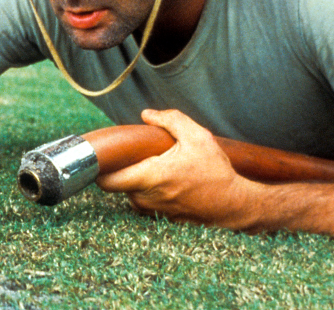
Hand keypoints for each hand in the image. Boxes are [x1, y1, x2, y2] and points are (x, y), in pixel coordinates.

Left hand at [97, 109, 255, 225]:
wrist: (235, 204)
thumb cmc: (216, 171)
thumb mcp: (197, 137)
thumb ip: (170, 120)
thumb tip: (147, 114)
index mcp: (150, 177)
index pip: (106, 181)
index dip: (98, 169)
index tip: (104, 157)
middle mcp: (147, 198)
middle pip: (118, 185)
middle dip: (121, 171)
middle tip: (133, 156)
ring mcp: (155, 211)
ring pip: (131, 194)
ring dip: (136, 182)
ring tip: (155, 167)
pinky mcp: (164, 218)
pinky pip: (147, 202)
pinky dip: (150, 192)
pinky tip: (167, 181)